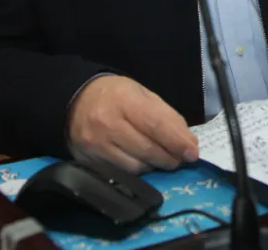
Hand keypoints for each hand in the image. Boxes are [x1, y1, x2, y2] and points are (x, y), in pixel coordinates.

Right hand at [68, 75, 198, 173]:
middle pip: (147, 150)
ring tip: (163, 160)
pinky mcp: (89, 162)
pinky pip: (122, 174)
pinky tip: (144, 164)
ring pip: (136, 167)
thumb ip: (166, 116)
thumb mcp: (142, 94)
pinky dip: (138, 172)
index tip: (193, 153)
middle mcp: (107, 124)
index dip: (177, 141)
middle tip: (181, 159)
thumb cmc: (115, 96)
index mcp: (124, 100)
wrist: (74, 101)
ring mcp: (96, 145)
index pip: (155, 125)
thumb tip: (188, 142)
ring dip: (155, 166)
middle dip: (170, 157)